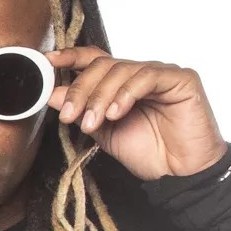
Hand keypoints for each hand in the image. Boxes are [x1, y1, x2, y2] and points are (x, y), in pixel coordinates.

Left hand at [49, 47, 226, 181]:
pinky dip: (126, 94)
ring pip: (121, 70)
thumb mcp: (104, 133)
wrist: (179, 174)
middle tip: (68, 114)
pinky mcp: (181, 79)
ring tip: (92, 123)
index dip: (71, 57)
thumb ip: (82, 113)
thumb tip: (54, 95)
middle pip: (103, 65)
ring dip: (100, 97)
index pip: (94, 60)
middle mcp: (140, 74)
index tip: (49, 62)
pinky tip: (116, 113)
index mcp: (121, 84)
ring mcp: (160, 74)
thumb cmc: (149, 153)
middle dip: (81, 89)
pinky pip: (147, 77)